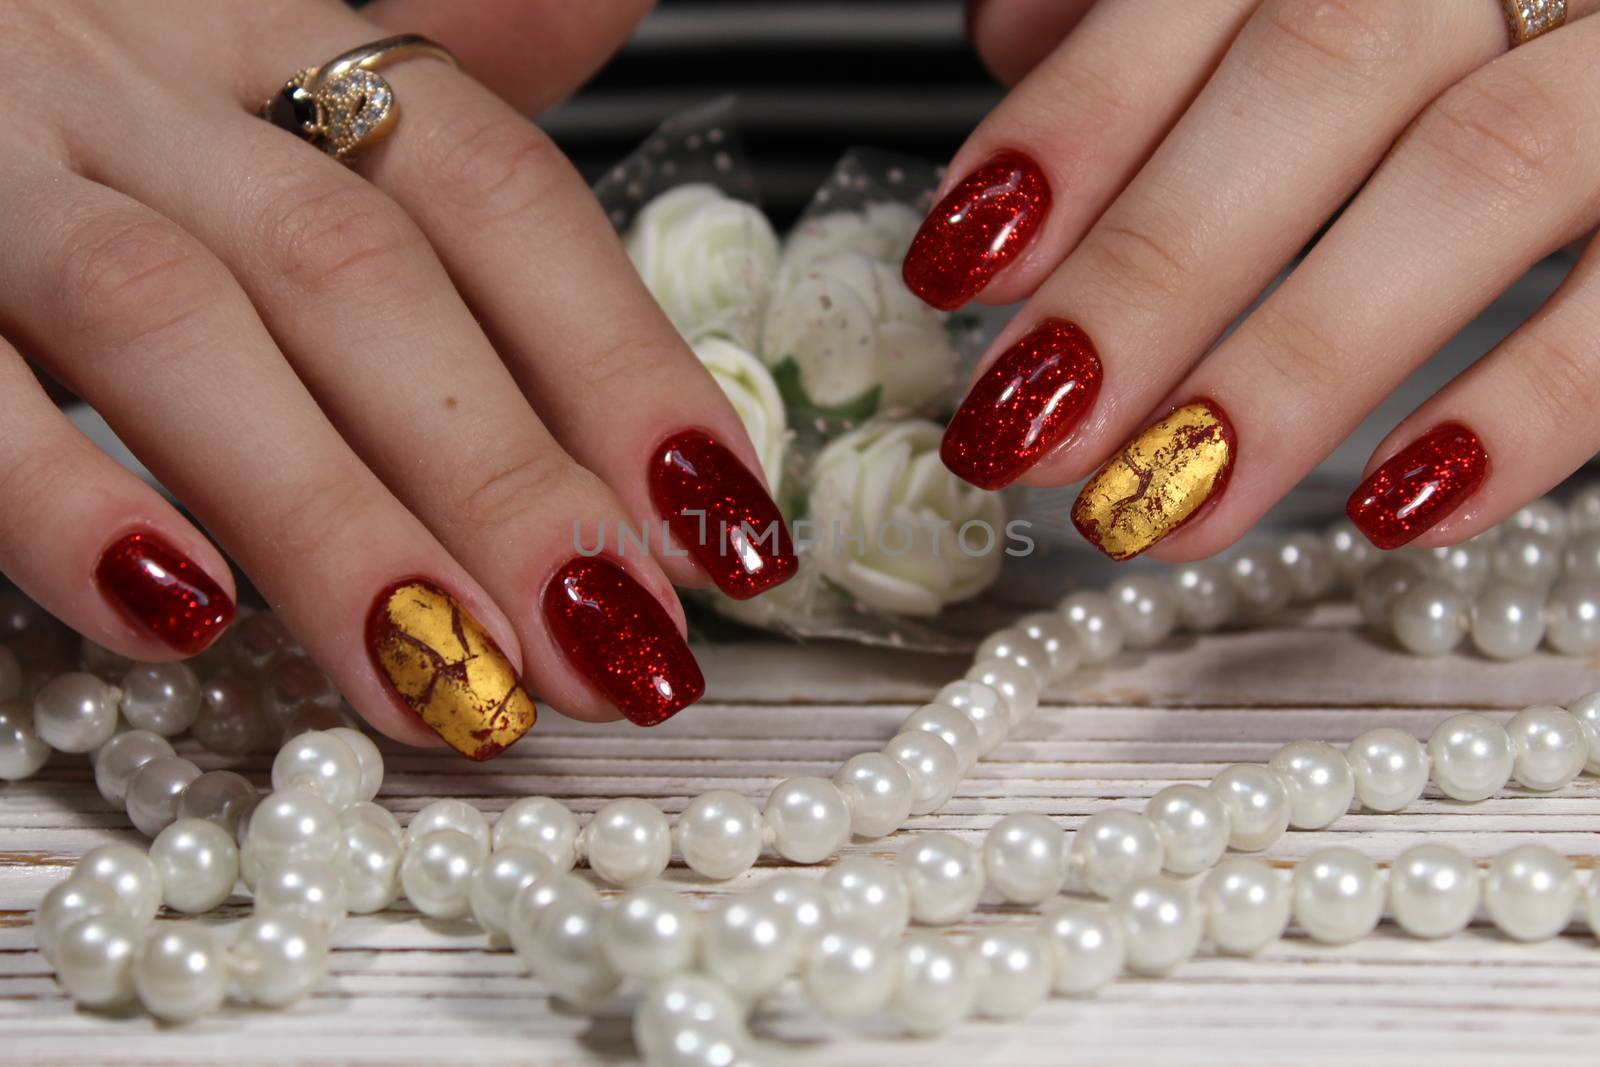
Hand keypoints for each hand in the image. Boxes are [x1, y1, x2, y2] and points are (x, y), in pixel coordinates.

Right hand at [0, 0, 795, 757]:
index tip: (728, 528)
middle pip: (358, 274)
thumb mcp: (264, 65)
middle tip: (620, 657)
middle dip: (508, 479)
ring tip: (456, 683)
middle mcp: (141, 90)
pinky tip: (179, 617)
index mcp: (274, 45)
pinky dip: (58, 502)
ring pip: (175, 325)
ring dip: (333, 522)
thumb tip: (621, 4)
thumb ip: (442, 67)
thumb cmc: (87, 99)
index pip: (491, 191)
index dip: (623, 360)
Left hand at [919, 0, 1598, 559]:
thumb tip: (1010, 46)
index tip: (958, 266)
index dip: (1071, 127)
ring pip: (1468, 175)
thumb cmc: (1453, 1)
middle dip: (1148, 274)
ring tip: (1157, 503)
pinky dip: (1527, 405)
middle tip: (1026, 430)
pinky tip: (1394, 507)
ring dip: (1292, 365)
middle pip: (1313, 78)